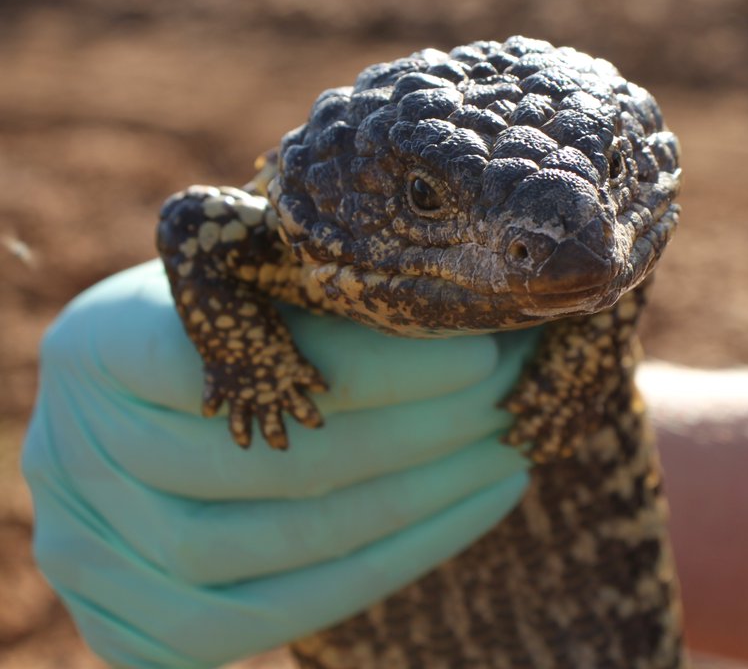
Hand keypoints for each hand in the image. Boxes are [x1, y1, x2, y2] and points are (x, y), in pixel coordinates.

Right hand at [22, 261, 539, 668]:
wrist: (149, 429)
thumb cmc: (228, 334)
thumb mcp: (251, 286)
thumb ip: (317, 296)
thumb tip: (472, 309)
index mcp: (98, 344)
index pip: (242, 355)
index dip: (368, 367)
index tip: (478, 353)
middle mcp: (73, 454)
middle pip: (266, 461)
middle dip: (413, 435)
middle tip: (506, 403)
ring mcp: (93, 554)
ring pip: (276, 545)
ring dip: (416, 504)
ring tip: (504, 454)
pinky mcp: (135, 629)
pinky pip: (276, 616)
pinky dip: (392, 564)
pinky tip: (473, 509)